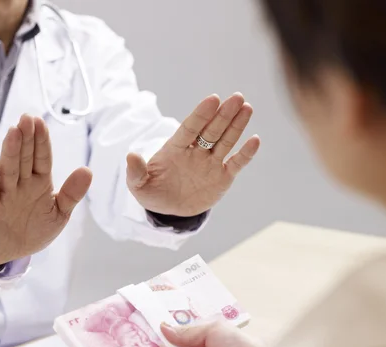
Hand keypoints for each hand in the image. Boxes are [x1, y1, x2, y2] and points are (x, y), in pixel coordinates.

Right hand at [0, 115, 92, 265]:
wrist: (10, 253)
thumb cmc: (34, 230)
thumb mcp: (59, 214)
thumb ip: (72, 193)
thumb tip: (88, 170)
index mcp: (40, 182)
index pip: (42, 158)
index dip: (41, 141)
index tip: (40, 122)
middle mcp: (21, 184)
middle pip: (24, 158)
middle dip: (26, 138)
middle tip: (27, 118)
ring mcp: (5, 193)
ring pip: (8, 169)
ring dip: (10, 150)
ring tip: (13, 131)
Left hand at [127, 93, 259, 216]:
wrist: (168, 209)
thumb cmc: (152, 192)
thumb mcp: (139, 185)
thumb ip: (136, 171)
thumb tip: (130, 155)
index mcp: (175, 149)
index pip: (190, 128)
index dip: (200, 114)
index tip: (212, 99)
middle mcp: (195, 152)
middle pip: (211, 130)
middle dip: (223, 114)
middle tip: (236, 97)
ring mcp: (210, 163)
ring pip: (225, 141)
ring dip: (236, 126)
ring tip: (247, 108)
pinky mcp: (222, 177)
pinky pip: (236, 163)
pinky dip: (245, 153)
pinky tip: (254, 140)